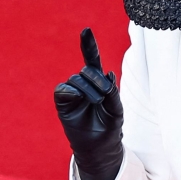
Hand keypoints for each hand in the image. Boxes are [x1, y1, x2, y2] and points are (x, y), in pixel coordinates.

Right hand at [53, 27, 124, 179]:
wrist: (99, 149)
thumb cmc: (110, 128)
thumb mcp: (117, 109)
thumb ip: (113, 91)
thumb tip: (106, 73)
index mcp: (97, 83)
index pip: (92, 61)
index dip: (89, 46)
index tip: (85, 30)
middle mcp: (83, 86)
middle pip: (86, 70)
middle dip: (96, 79)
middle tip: (103, 95)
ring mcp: (72, 94)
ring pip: (77, 79)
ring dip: (88, 89)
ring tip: (96, 103)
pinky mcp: (62, 102)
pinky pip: (63, 89)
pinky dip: (72, 91)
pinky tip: (79, 98)